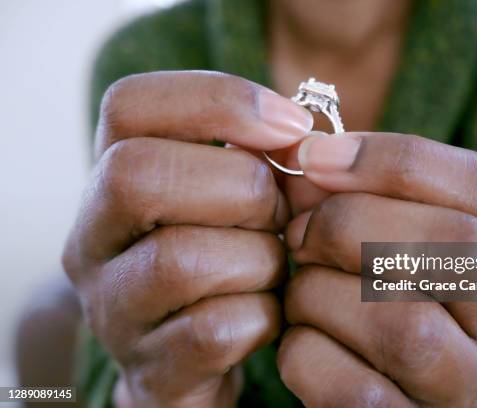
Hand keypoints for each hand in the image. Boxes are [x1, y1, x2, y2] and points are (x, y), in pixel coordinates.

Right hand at [62, 71, 311, 406]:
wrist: (197, 358)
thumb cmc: (227, 257)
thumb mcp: (237, 197)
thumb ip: (262, 157)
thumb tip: (297, 136)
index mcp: (112, 179)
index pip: (129, 105)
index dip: (218, 101)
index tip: (291, 125)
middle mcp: (93, 240)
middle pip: (138, 175)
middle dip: (240, 187)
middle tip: (277, 213)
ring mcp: (112, 308)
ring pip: (181, 259)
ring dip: (259, 259)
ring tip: (275, 267)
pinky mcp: (149, 368)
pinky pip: (213, 330)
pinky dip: (262, 318)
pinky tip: (269, 314)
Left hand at [278, 133, 476, 406]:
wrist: (361, 386)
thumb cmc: (359, 293)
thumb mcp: (361, 235)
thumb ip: (335, 190)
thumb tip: (292, 149)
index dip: (393, 159)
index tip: (314, 157)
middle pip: (453, 244)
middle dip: (348, 225)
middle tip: (297, 235)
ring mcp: (468, 386)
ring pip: (402, 323)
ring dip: (318, 294)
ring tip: (298, 292)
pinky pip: (356, 388)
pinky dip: (305, 355)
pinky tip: (300, 341)